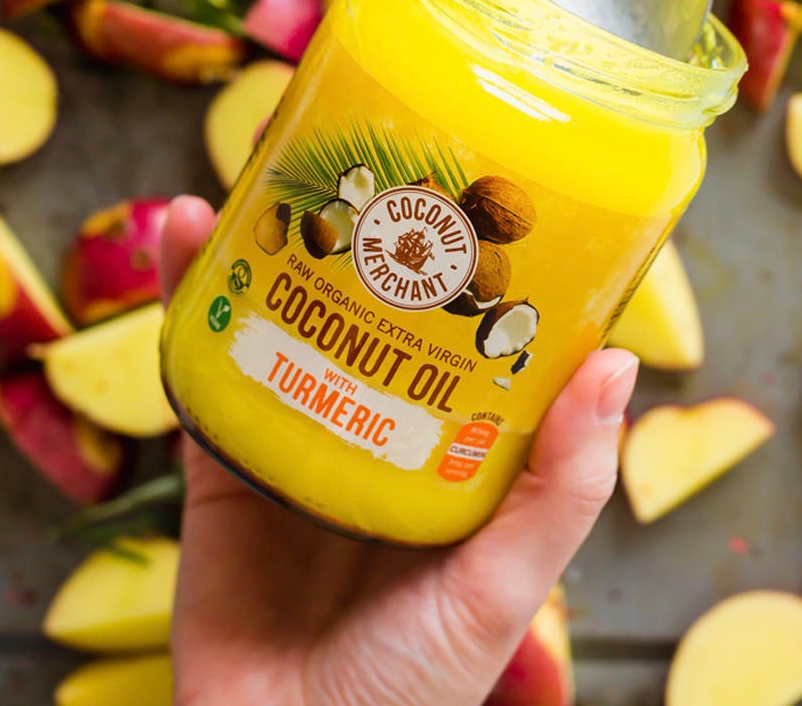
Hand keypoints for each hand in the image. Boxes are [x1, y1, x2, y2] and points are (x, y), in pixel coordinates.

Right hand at [145, 196, 635, 705]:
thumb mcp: (504, 592)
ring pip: (286, 324)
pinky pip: (203, 370)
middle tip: (360, 150)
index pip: (481, 346)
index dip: (480, 267)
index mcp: (464, 465)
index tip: (482, 182)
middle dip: (361, 238)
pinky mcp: (217, 466)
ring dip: (267, 248)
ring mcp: (297, 447)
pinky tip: (184, 239)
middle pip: (374, 318)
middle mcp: (384, 443)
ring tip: (265, 169)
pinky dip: (187, 300)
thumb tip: (617, 365)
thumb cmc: (409, 697)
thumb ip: (557, 489)